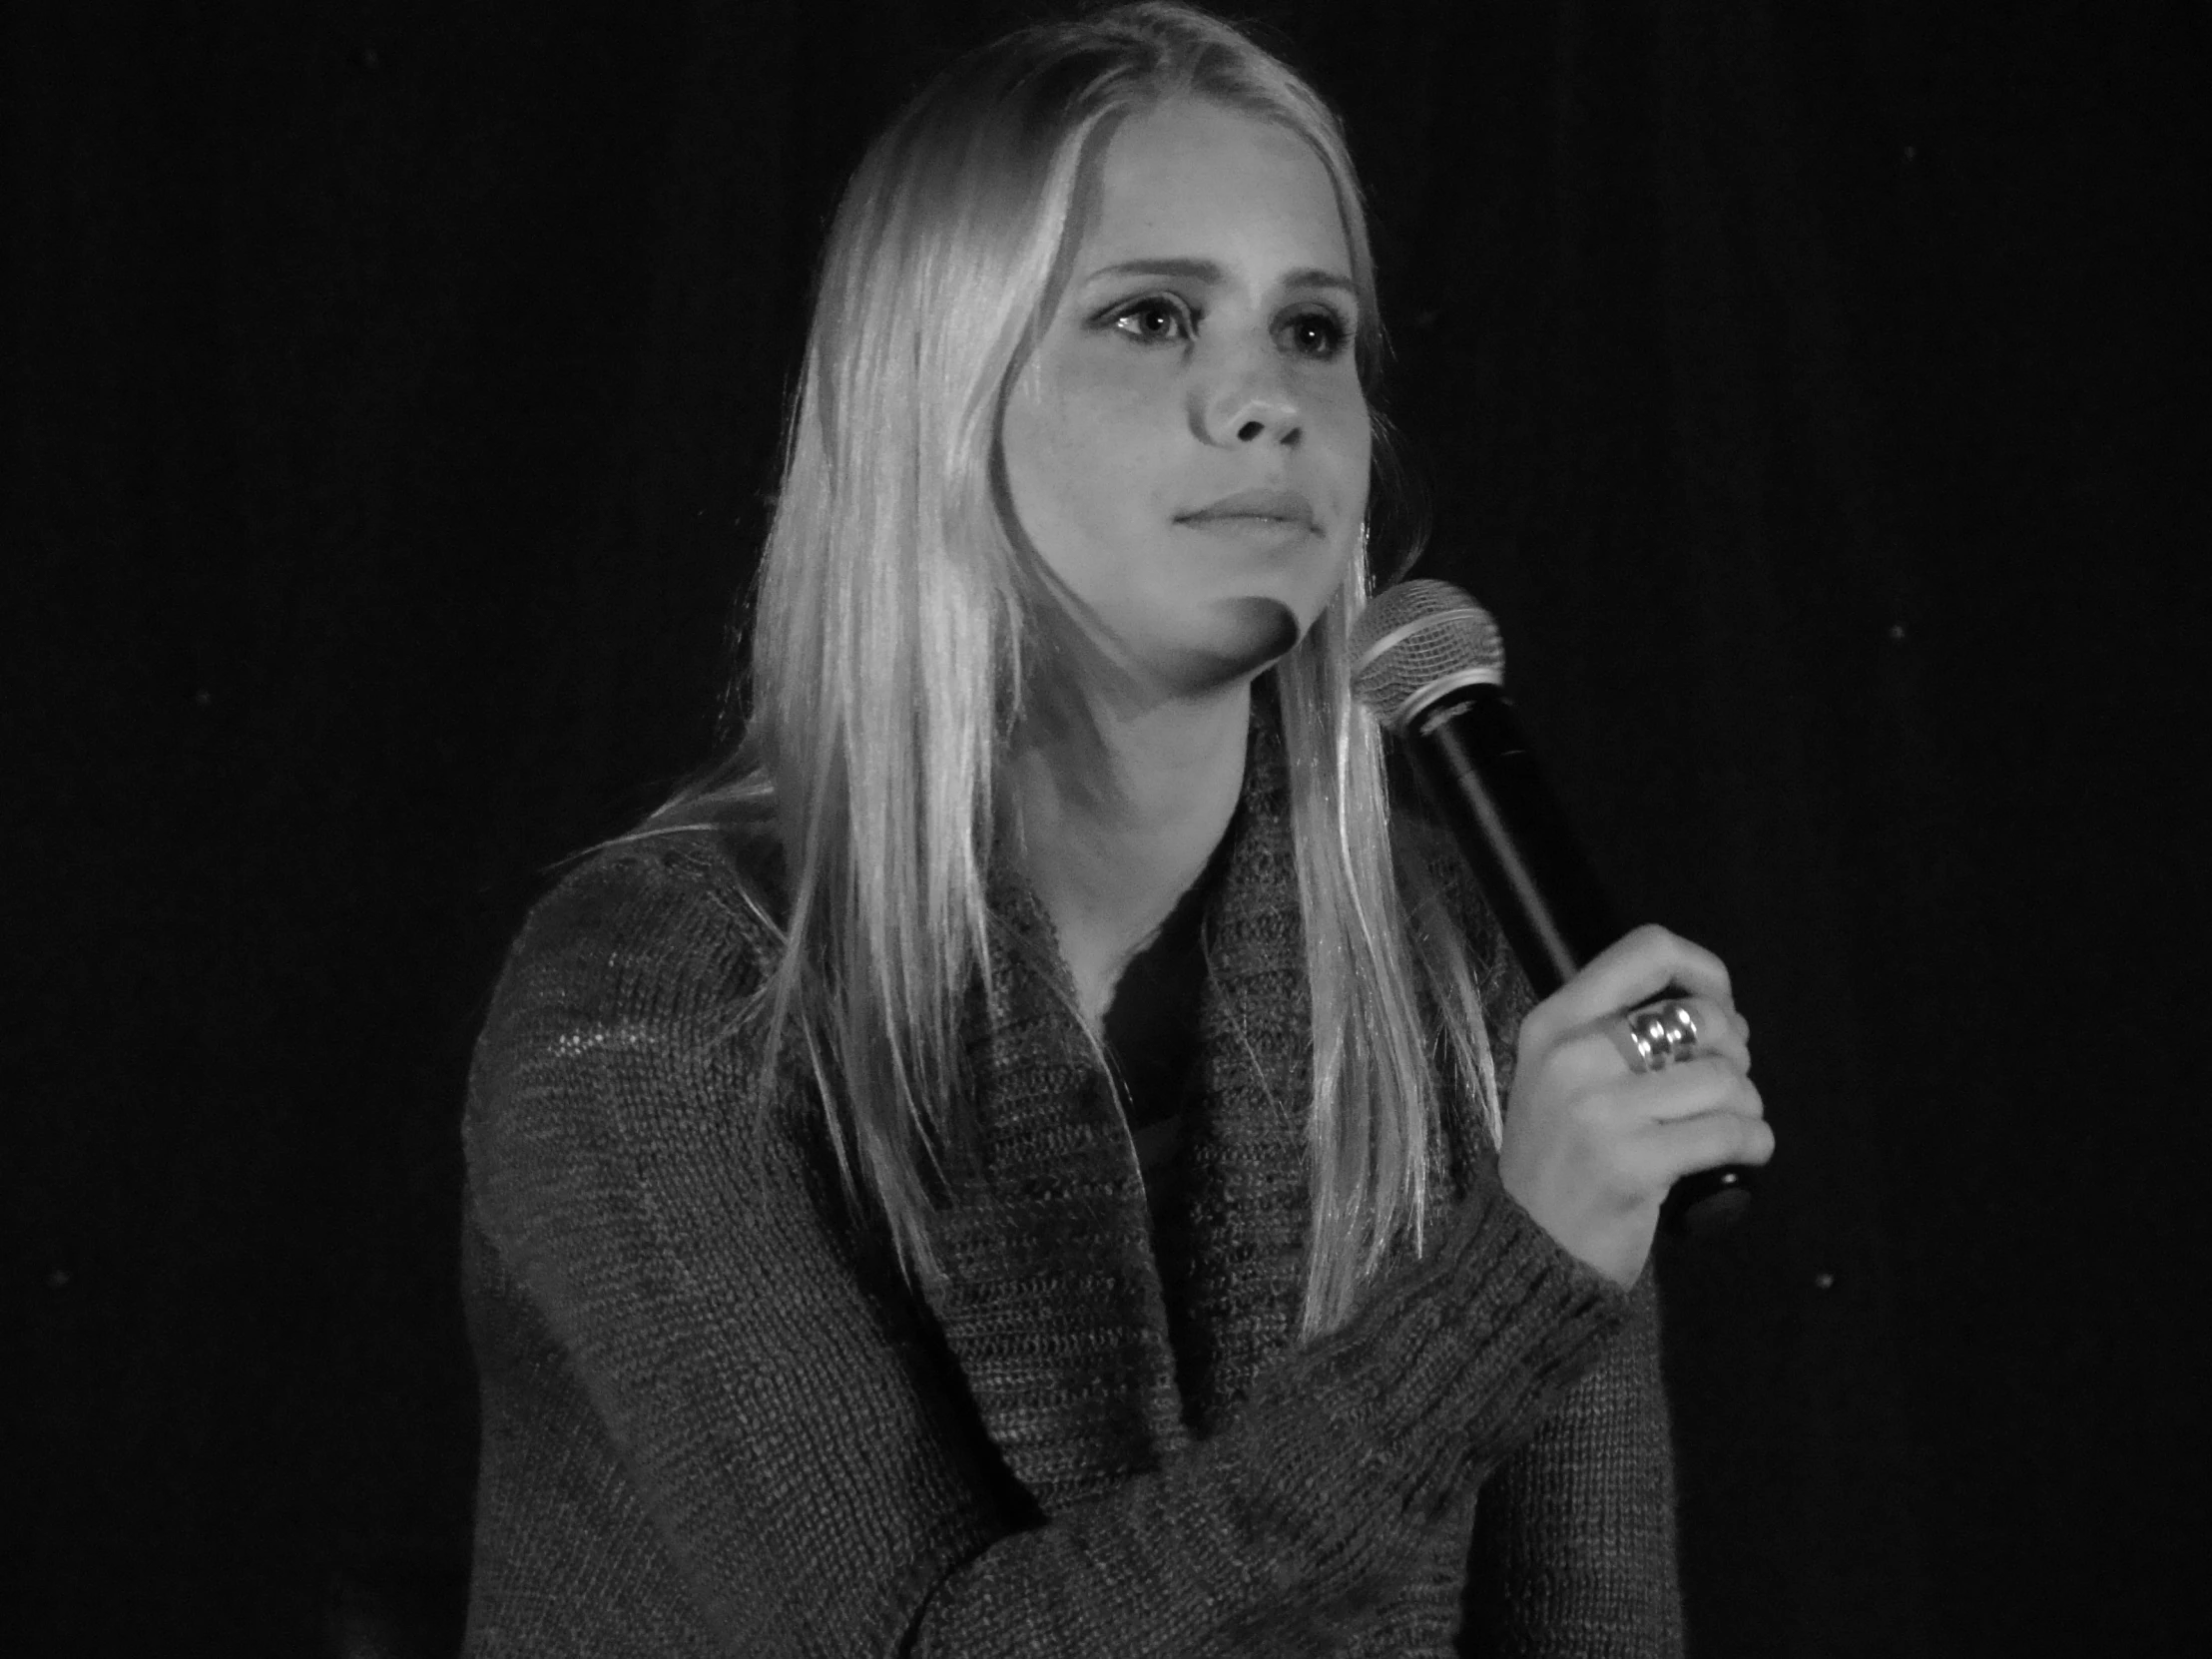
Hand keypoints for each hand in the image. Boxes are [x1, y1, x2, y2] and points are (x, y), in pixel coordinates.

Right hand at [1497, 926, 1773, 1287]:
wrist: (1530, 1249)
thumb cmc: (1558, 1159)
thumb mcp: (1563, 1078)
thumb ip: (1617, 1035)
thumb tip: (1718, 1010)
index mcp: (1553, 1023)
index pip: (1646, 952)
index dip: (1705, 971)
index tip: (1719, 1006)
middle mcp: (1572, 1056)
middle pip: (1701, 1018)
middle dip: (1735, 1054)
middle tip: (1723, 1086)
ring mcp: (1601, 1110)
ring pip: (1724, 1079)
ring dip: (1747, 1105)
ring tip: (1730, 1127)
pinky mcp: (1634, 1162)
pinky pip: (1731, 1132)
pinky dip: (1755, 1142)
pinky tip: (1745, 1153)